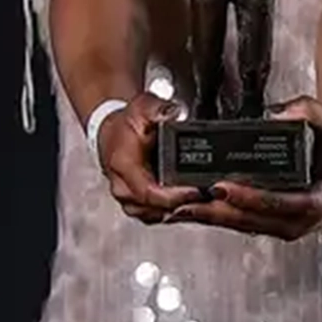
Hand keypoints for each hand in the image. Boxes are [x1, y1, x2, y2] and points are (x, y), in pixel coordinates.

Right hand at [96, 91, 208, 224]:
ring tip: (204, 198)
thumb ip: (157, 109)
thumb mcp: (141, 107)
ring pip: (158, 215)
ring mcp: (129, 200)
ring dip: (181, 209)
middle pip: (156, 208)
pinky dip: (175, 210)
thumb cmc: (126, 123)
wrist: (113, 133)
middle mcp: (123, 188)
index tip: (196, 191)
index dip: (174, 195)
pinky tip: (191, 202)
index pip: (149, 191)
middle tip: (208, 195)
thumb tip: (172, 111)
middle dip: (183, 204)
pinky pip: (158, 215)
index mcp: (123, 165)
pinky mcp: (137, 206)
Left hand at [165, 96, 321, 242]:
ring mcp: (288, 228)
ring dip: (211, 219)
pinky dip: (220, 218)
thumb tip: (278, 111)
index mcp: (318, 202)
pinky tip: (194, 211)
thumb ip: (311, 111)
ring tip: (177, 209)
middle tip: (182, 203)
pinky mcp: (277, 227)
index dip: (247, 197)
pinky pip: (245, 223)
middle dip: (215, 213)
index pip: (277, 203)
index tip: (221, 188)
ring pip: (244, 226)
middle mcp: (300, 222)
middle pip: (251, 221)